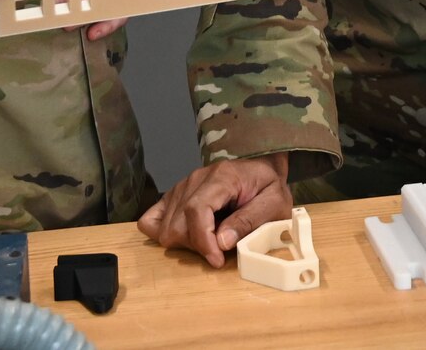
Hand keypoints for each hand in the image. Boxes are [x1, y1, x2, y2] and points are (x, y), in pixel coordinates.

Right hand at [138, 156, 292, 267]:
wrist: (261, 165)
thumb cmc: (268, 185)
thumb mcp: (274, 203)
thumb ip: (249, 220)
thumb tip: (222, 242)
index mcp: (221, 177)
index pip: (196, 210)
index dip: (202, 240)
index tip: (217, 260)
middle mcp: (195, 180)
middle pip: (177, 224)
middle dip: (197, 246)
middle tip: (219, 252)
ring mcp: (181, 187)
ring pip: (165, 226)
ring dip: (185, 243)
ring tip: (209, 242)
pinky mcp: (174, 196)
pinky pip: (151, 219)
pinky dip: (164, 233)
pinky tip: (187, 237)